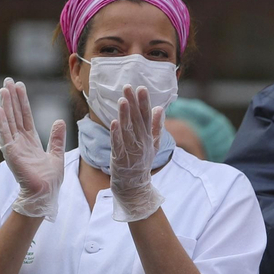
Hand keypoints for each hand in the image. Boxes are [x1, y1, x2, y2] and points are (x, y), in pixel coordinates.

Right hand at [0, 79, 66, 220]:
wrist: (45, 195)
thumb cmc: (49, 180)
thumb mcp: (56, 154)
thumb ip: (57, 138)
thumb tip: (60, 121)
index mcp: (30, 141)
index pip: (25, 116)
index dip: (22, 101)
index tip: (19, 86)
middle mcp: (19, 141)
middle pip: (14, 115)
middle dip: (11, 98)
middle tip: (7, 81)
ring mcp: (14, 146)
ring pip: (8, 121)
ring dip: (5, 105)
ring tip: (3, 90)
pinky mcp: (11, 153)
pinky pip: (5, 134)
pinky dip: (1, 122)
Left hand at [109, 86, 166, 222]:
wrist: (135, 186)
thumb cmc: (142, 161)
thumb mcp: (153, 144)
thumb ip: (156, 126)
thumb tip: (159, 108)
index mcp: (148, 137)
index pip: (146, 116)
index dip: (144, 102)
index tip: (141, 87)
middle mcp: (141, 142)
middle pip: (137, 120)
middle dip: (133, 103)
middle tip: (128, 87)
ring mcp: (131, 151)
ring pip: (128, 130)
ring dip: (125, 115)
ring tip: (122, 100)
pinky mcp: (120, 158)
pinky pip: (118, 144)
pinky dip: (116, 134)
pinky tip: (113, 122)